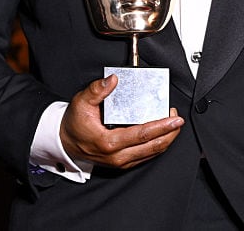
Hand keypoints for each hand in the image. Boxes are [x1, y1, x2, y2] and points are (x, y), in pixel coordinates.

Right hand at [60, 74, 183, 168]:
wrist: (66, 141)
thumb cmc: (74, 123)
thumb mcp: (82, 102)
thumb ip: (97, 90)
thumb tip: (113, 79)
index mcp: (109, 142)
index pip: (142, 134)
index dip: (162, 126)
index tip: (175, 118)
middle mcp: (117, 156)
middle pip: (153, 146)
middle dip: (170, 133)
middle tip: (178, 119)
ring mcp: (121, 162)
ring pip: (152, 153)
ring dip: (166, 139)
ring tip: (173, 125)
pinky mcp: (123, 163)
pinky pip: (146, 156)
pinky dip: (157, 145)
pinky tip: (162, 135)